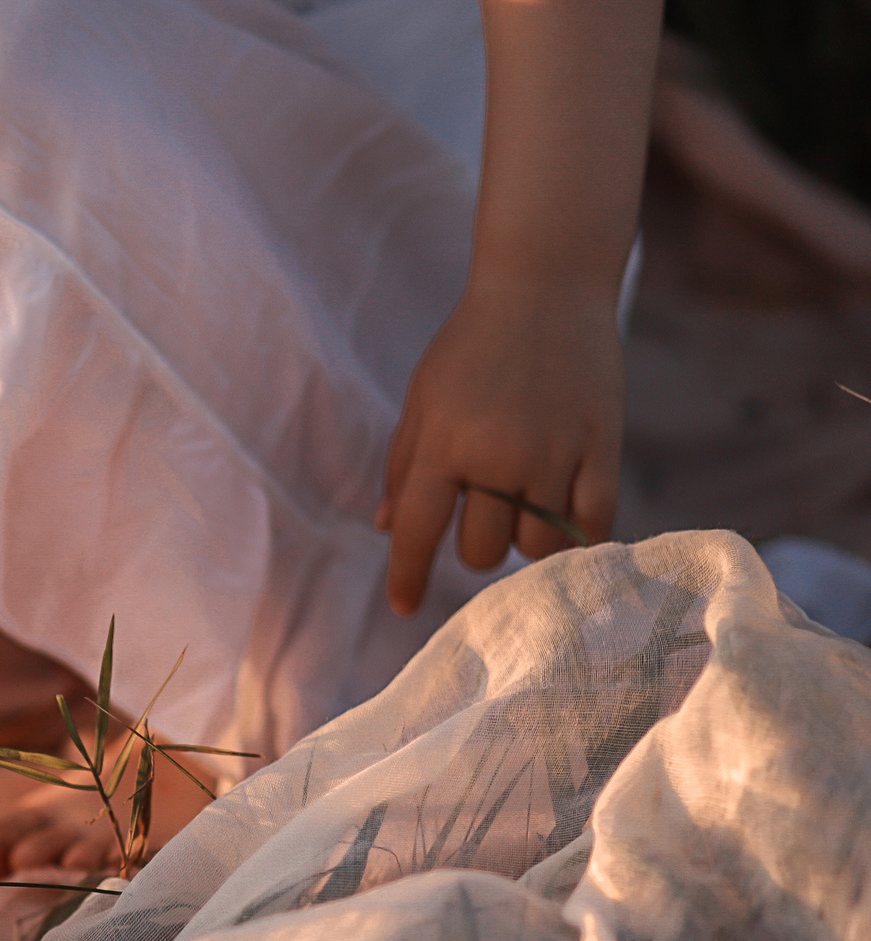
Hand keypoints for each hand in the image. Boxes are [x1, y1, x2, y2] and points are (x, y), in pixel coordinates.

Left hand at [378, 276, 624, 615]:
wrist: (545, 286)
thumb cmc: (472, 345)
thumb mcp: (423, 399)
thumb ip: (403, 465)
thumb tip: (386, 527)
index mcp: (443, 445)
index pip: (416, 533)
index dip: (407, 577)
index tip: (404, 607)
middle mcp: (497, 457)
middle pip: (481, 551)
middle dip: (476, 547)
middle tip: (484, 516)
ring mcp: (553, 453)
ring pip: (537, 545)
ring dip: (524, 540)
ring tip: (525, 508)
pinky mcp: (601, 446)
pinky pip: (593, 522)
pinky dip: (579, 535)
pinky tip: (568, 523)